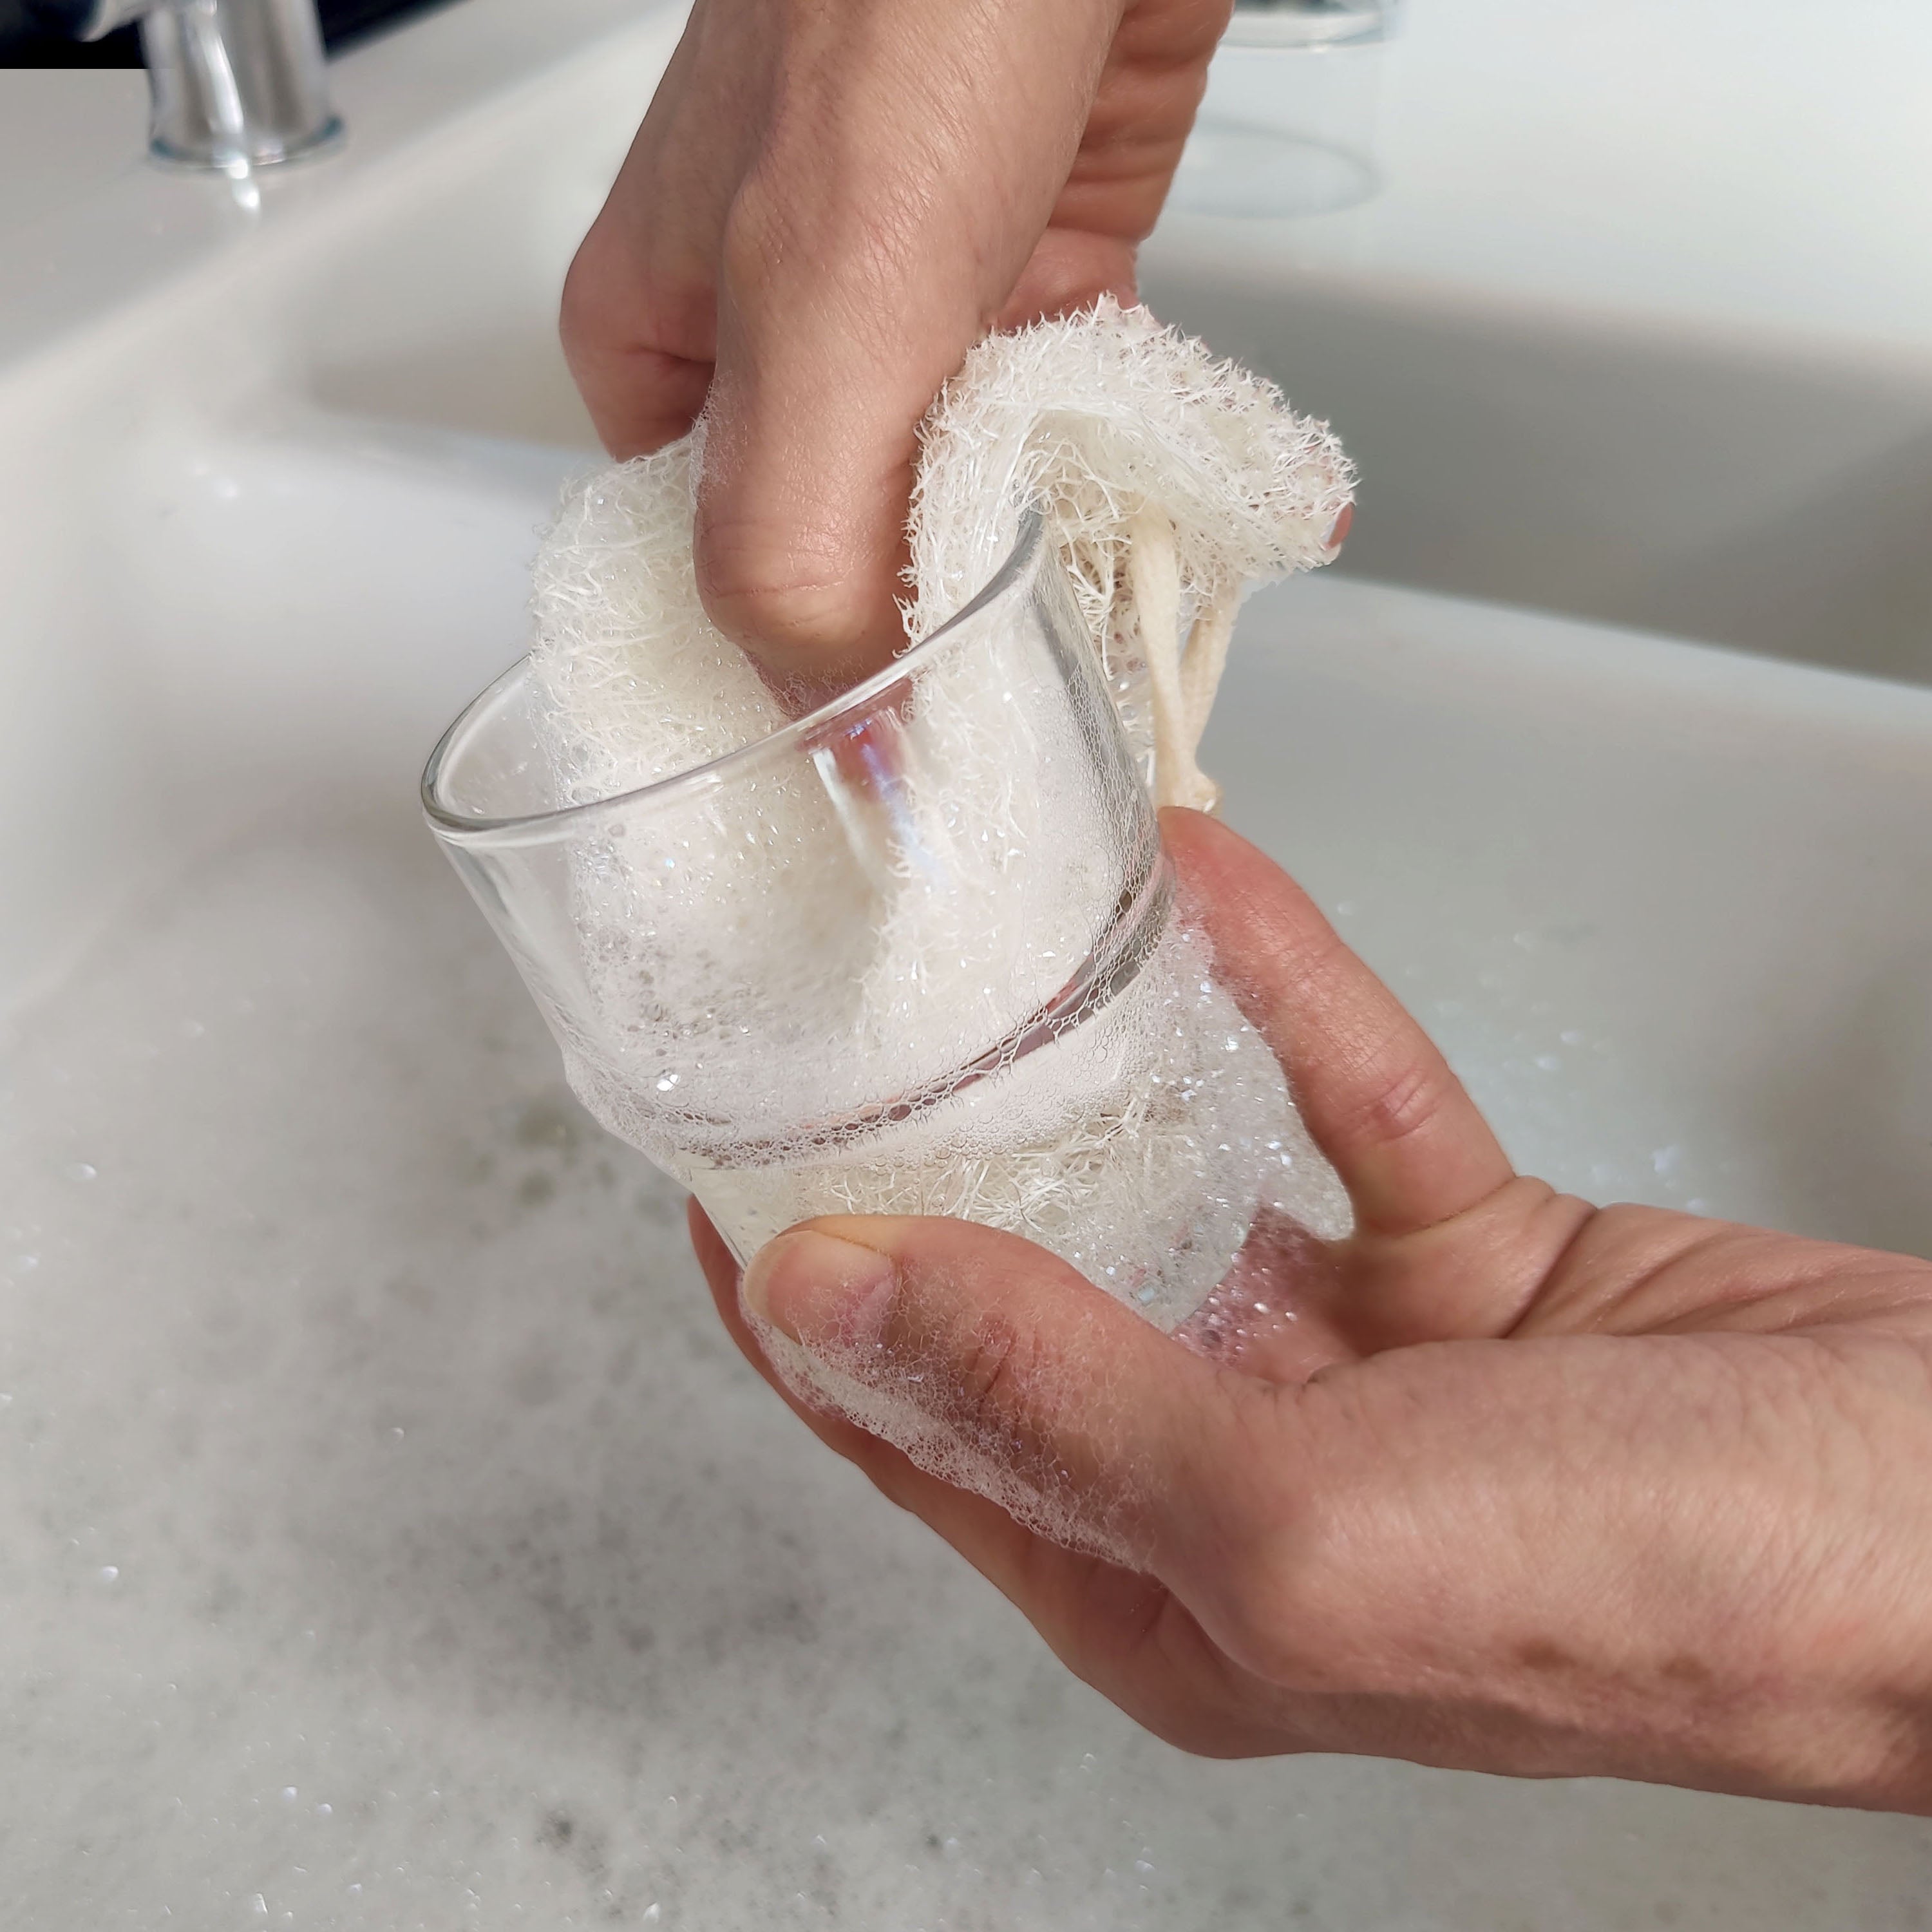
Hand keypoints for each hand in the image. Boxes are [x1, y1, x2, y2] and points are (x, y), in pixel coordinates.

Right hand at [560, 0, 1232, 687]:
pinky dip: (1135, 468)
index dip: (809, 688)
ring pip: (973, 494)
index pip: (711, 583)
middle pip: (852, 551)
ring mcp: (916, 302)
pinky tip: (1204, 520)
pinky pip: (1076, 411)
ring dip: (1060, 565)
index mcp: (660, 348)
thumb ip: (797, 529)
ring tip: (1141, 645)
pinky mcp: (1041, 257)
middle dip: (950, 637)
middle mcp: (779, 337)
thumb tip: (836, 720)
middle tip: (1050, 721)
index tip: (916, 766)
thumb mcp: (822, 299)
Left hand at [690, 809, 1931, 1813]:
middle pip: (1045, 1295)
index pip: (926, 1430)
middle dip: (951, 1163)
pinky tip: (1209, 891)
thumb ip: (1061, 1404)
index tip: (720, 1164)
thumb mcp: (1308, 1520)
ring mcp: (1369, 1373)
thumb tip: (837, 1300)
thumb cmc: (1673, 1587)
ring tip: (1012, 931)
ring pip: (1196, 1179)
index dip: (808, 1302)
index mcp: (1172, 1596)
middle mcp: (1250, 1484)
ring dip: (1118, 1055)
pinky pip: (1344, 1105)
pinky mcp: (1478, 1265)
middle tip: (850, 1017)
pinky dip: (1283, 999)